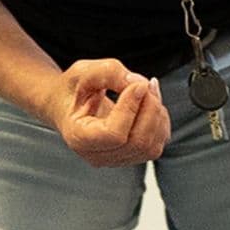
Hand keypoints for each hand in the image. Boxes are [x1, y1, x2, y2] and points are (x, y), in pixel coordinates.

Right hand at [44, 59, 170, 166]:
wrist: (69, 103)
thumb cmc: (73, 90)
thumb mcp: (83, 71)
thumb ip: (110, 73)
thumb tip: (138, 83)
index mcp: (80, 137)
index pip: (113, 134)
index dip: (131, 108)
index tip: (136, 85)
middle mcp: (97, 154)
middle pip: (138, 142)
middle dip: (150, 108)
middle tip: (144, 83)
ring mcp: (116, 158)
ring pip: (152, 146)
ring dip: (157, 113)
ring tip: (146, 90)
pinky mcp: (133, 155)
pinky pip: (158, 143)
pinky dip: (160, 121)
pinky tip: (148, 104)